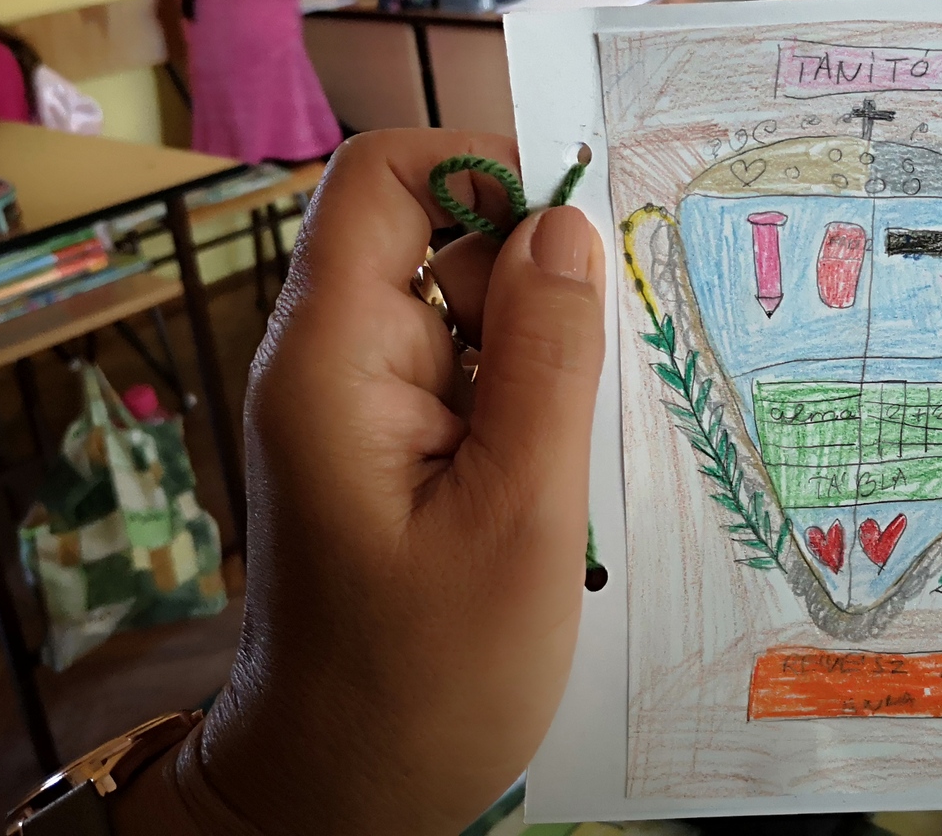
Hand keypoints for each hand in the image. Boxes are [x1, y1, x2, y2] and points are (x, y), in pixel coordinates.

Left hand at [112, 129, 605, 834]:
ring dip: (541, 349)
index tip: (579, 228)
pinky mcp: (389, 451)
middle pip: (436, 239)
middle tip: (607, 369)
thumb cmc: (422, 681)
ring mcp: (359, 408)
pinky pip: (468, 376)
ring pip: (465, 310)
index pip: (382, 179)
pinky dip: (526, 399)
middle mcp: (334, 363)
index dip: (480, 169)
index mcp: (335, 357)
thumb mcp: (518, 514)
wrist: (337, 800)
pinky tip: (561, 475)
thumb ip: (549, 357)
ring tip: (581, 446)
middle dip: (535, 278)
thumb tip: (570, 225)